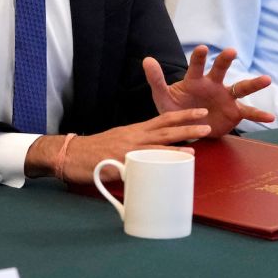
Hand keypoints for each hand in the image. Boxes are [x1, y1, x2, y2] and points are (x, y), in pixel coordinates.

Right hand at [25, 109, 209, 183]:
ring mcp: (129, 148)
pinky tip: (172, 164)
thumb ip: (136, 150)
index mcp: (135, 131)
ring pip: (159, 142)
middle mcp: (134, 136)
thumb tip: (152, 158)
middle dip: (188, 124)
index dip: (182, 116)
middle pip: (165, 128)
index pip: (162, 120)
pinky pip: (144, 160)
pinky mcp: (122, 160)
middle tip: (207, 122)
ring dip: (180, 141)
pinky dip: (160, 161)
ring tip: (198, 142)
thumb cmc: (94, 153)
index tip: (199, 113)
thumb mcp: (118, 146)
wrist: (70, 155)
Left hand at [145, 46, 273, 135]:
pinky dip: (259, 114)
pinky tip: (270, 117)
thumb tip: (147, 59)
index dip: (199, 58)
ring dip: (253, 84)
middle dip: (225, 61)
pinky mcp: (234, 112)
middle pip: (221, 70)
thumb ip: (156, 80)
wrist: (187, 128)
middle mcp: (214, 85)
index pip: (197, 66)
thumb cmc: (175, 109)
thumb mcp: (163, 97)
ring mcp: (226, 97)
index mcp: (195, 80)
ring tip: (266, 79)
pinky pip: (248, 112)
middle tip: (231, 51)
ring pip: (241, 88)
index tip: (203, 48)